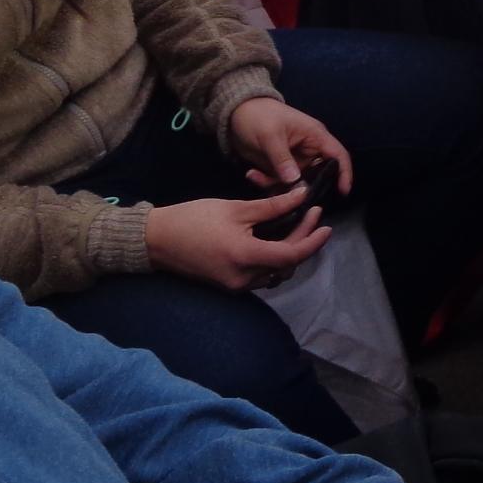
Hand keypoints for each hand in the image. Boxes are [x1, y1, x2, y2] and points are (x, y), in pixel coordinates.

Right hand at [143, 191, 330, 290]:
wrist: (156, 240)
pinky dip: (273, 259)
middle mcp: (244, 278)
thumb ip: (272, 206)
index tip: (326, 225)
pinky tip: (276, 239)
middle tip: (311, 215)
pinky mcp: (229, 285)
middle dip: (304, 240)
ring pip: (276, 273)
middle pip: (286, 264)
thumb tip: (302, 196)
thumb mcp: (235, 209)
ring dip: (290, 252)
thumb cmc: (193, 219)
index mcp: (245, 257)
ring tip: (298, 225)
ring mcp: (236, 286)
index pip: (292, 255)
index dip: (313, 241)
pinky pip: (261, 275)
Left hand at [230, 95, 355, 195]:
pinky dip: (267, 182)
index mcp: (314, 136)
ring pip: (297, 182)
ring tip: (256, 176)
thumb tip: (295, 181)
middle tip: (287, 195)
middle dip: (303, 187)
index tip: (343, 192)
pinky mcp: (281, 167)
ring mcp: (295, 160)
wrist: (237, 112)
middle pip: (317, 175)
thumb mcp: (270, 136)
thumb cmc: (259, 116)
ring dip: (278, 185)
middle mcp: (309, 150)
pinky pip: (280, 182)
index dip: (344, 173)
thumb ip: (282, 159)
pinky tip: (252, 174)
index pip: (338, 155)